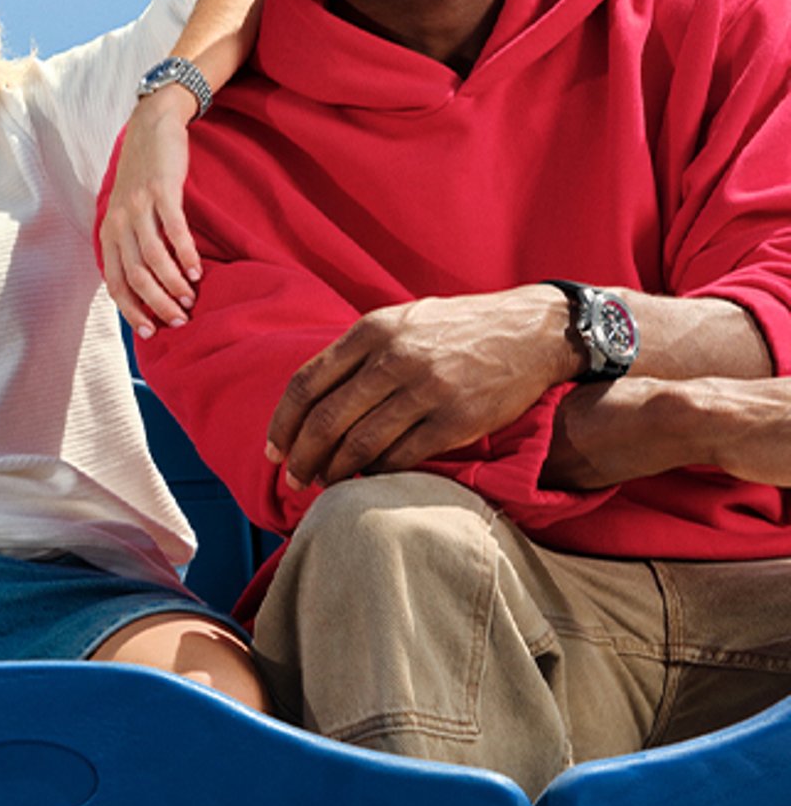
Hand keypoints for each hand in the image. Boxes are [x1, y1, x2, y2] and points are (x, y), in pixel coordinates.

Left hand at [100, 87, 202, 332]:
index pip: (116, 283)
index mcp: (108, 233)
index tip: (151, 332)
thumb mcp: (127, 212)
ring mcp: (139, 206)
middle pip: (136, 276)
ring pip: (153, 257)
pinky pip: (174, 230)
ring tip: (190, 298)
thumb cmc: (143, 176)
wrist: (152, 126)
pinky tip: (197, 270)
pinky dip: (186, 253)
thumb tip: (148, 284)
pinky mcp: (161, 190)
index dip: (132, 311)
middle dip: (157, 304)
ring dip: (173, 283)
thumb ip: (132, 244)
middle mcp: (118, 222)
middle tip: (179, 320)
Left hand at [267, 286, 573, 490]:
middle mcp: (395, 358)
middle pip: (326, 420)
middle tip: (293, 480)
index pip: (306, 384)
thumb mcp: (402, 321)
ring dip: (334, 472)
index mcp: (372, 330)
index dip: (282, 423)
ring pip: (359, 444)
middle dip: (302, 457)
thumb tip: (310, 399)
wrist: (532, 331)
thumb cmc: (458, 328)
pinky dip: (377, 474)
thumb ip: (357, 352)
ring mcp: (426, 390)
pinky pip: (400, 457)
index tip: (273, 450)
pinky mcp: (456, 421)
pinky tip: (368, 480)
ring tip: (325, 485)